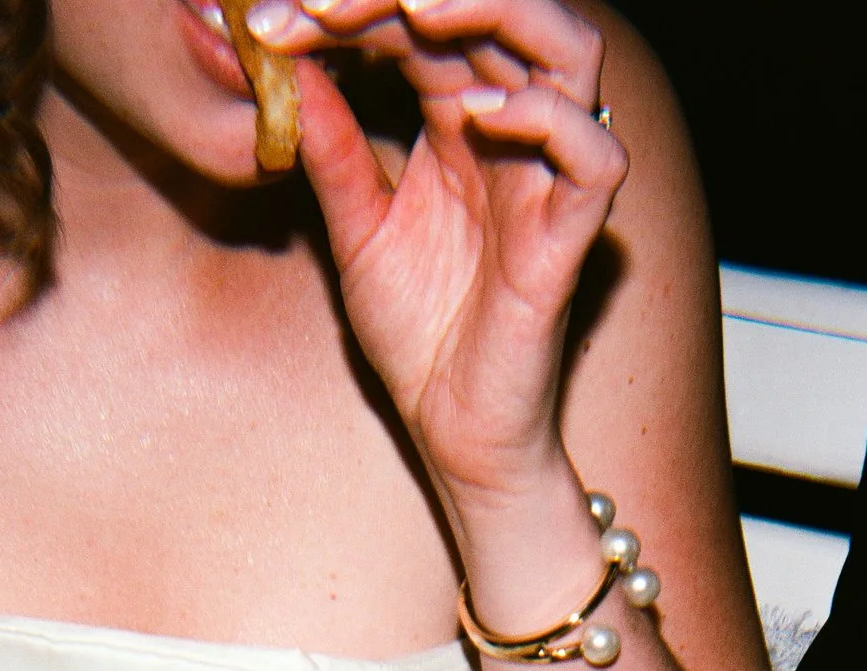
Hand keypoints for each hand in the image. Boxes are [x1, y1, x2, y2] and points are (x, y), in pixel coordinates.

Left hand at [260, 0, 627, 501]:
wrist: (452, 432)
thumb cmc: (417, 334)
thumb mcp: (353, 229)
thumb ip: (330, 149)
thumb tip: (286, 65)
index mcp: (459, 117)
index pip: (425, 19)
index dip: (355, 5)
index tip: (271, 20)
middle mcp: (513, 132)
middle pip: (501, 8)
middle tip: (329, 1)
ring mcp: (549, 179)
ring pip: (570, 50)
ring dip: (497, 12)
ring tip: (416, 11)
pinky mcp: (571, 238)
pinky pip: (595, 156)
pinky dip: (548, 119)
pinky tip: (481, 114)